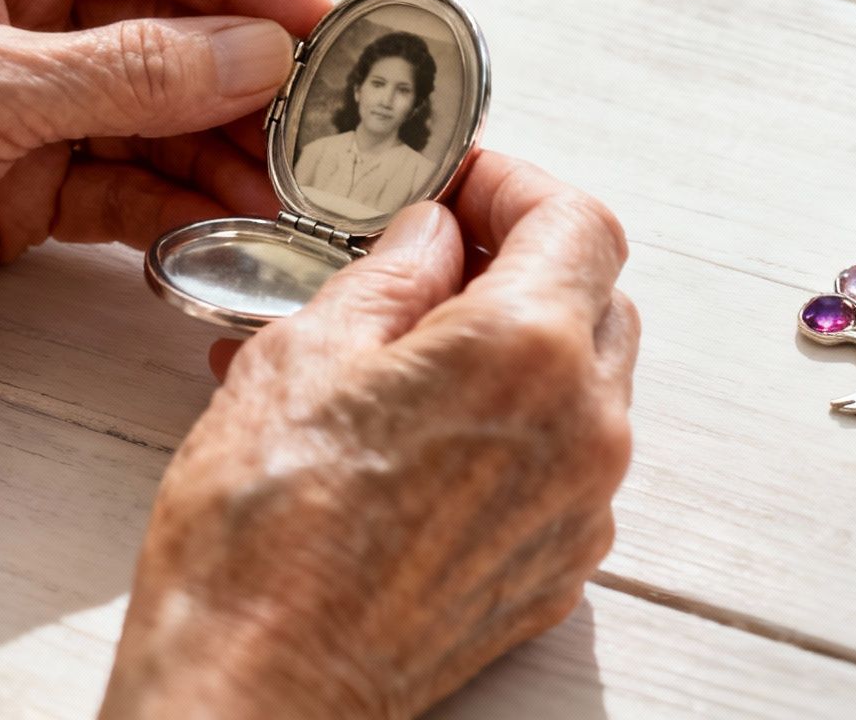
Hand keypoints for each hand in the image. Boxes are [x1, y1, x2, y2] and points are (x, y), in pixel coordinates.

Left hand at [0, 0, 331, 481]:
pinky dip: (180, 201)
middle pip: (171, 22)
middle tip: (331, 124)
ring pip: (160, 107)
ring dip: (227, 147)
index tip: (326, 25)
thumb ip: (132, 70)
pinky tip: (232, 222)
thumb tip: (260, 53)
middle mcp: (15, 5)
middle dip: (251, 73)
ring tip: (297, 189)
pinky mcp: (20, 181)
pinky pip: (127, 178)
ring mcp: (22, 96)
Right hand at [101, 153, 638, 719]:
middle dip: (524, 258)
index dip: (516, 184)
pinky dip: (514, 422)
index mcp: (526, 352)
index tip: (460, 185)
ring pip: (585, 381)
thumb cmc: (263, 535)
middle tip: (434, 253)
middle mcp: (582, 429)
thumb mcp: (305, 352)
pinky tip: (417, 428)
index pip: (578, 222)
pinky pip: (564, 461)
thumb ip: (391, 273)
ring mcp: (580, 508)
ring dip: (518, 342)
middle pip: (597, 297)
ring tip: (406, 346)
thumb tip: (431, 234)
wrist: (259, 686)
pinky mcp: (558, 568)